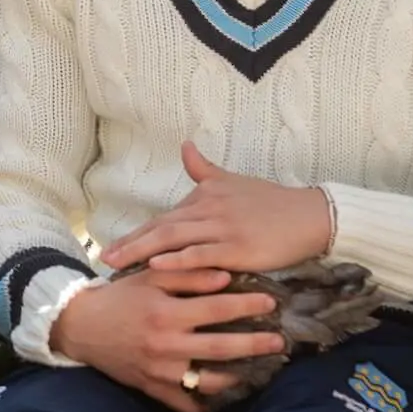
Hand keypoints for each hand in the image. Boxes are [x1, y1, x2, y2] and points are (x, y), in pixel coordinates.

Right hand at [47, 266, 284, 411]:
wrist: (80, 325)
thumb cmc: (118, 296)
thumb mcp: (149, 278)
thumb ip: (187, 276)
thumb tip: (226, 277)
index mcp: (167, 313)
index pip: (217, 309)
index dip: (247, 305)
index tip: (270, 302)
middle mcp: (166, 345)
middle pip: (221, 348)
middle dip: (255, 345)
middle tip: (280, 342)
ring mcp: (160, 371)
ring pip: (208, 381)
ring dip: (236, 376)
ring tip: (256, 370)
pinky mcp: (151, 388)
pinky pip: (183, 403)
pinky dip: (202, 404)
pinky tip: (220, 399)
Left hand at [101, 142, 333, 276]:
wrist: (310, 215)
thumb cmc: (271, 202)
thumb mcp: (233, 181)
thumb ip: (204, 169)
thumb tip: (185, 146)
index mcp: (204, 196)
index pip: (162, 218)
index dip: (136, 234)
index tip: (111, 247)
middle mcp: (208, 209)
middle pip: (160, 228)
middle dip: (129, 244)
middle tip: (102, 259)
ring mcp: (222, 228)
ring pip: (174, 239)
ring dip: (142, 252)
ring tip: (117, 265)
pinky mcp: (237, 247)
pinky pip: (201, 254)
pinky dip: (178, 260)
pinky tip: (157, 266)